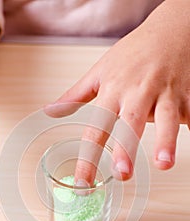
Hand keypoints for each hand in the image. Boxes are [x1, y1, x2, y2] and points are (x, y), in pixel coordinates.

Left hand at [45, 0, 189, 182]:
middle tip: (121, 173)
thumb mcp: (99, 71)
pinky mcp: (188, 95)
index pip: (96, 129)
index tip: (83, 182)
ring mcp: (165, 93)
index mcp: (113, 91)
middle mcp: (138, 93)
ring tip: (163, 163)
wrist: (170, 30)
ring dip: (165, 141)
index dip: (88, 158)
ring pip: (166, 118)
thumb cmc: (132, 54)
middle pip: (130, 123)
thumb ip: (75, 95)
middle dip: (125, 148)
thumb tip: (51, 110)